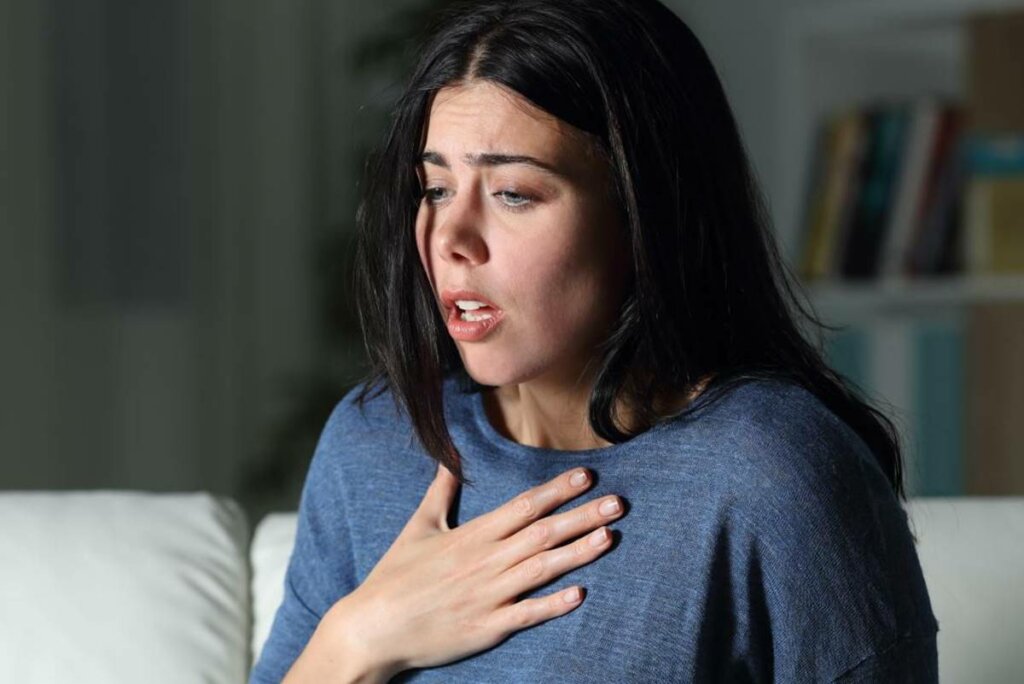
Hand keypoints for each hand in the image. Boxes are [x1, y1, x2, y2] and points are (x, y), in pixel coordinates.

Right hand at [329, 463, 624, 675]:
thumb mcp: (417, 527)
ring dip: (577, 553)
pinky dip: (553, 605)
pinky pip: (526, 614)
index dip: (557, 491)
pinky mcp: (487, 627)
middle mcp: (485, 561)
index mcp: (472, 536)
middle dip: (582, 516)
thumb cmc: (394, 577)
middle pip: (542, 533)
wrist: (372, 627)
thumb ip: (440, 493)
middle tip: (618, 503)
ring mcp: (488, 595)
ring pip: (542, 569)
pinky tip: (580, 594)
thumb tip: (451, 459)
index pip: (523, 506)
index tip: (586, 477)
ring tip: (609, 537)